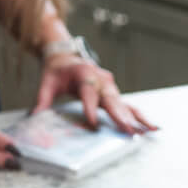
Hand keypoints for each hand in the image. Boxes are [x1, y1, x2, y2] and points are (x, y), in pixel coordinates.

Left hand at [33, 54, 156, 133]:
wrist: (66, 57)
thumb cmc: (56, 71)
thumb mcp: (46, 82)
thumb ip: (42, 99)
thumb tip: (34, 117)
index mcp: (83, 74)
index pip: (87, 93)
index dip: (90, 108)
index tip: (93, 124)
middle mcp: (100, 79)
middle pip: (110, 99)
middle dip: (119, 116)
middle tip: (128, 131)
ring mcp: (110, 86)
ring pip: (123, 103)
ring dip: (135, 118)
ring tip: (147, 131)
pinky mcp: (114, 93)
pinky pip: (129, 105)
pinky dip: (140, 116)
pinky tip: (152, 128)